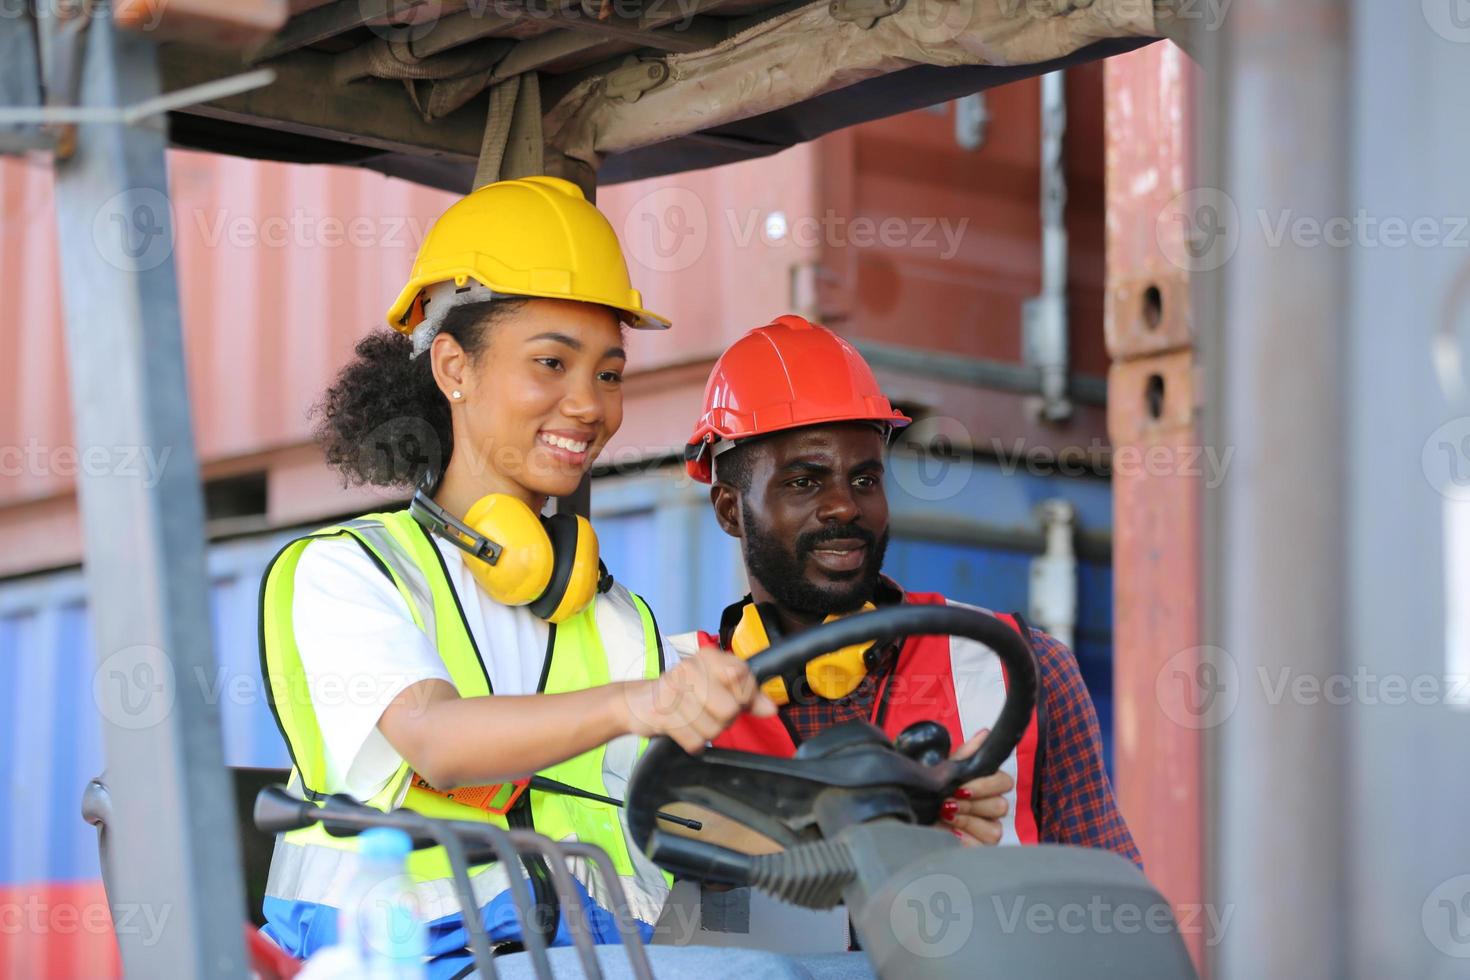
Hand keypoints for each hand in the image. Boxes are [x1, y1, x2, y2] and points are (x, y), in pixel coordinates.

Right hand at [623, 644, 776, 753]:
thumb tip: (770, 707)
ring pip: (713, 728)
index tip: (736, 700)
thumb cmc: (683, 692)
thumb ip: (746, 694)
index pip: (742, 676)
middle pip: (730, 709)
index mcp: (708, 657)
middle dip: (724, 719)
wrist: (638, 701)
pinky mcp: (662, 714)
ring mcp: (675, 691)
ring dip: (706, 731)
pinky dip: (692, 742)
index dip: (746, 696)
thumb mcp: (717, 685)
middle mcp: (691, 668)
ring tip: (693, 719)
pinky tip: (682, 728)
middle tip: (709, 711)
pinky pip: (695, 741)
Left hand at [939, 728, 1014, 846]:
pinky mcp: (980, 849)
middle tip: (949, 802)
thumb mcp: (942, 770)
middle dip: (971, 804)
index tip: (962, 786)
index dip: (985, 785)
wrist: (908, 815)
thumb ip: (966, 754)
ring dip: (966, 821)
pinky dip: (965, 839)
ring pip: (994, 829)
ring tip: (945, 815)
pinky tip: (950, 833)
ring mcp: (988, 830)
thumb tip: (985, 733)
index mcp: (987, 785)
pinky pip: (983, 847)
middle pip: (1000, 805)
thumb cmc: (929, 792)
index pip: (1005, 782)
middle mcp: (991, 808)